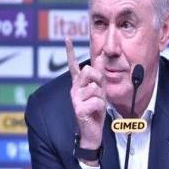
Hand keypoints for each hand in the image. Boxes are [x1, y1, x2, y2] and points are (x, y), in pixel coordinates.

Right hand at [66, 37, 105, 158]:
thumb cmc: (95, 110)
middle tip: (99, 93)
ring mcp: (75, 98)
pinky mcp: (78, 108)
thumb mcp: (100, 90)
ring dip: (101, 97)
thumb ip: (99, 75)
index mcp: (78, 83)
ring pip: (95, 87)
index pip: (73, 65)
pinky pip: (97, 100)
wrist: (92, 131)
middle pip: (89, 71)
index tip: (67, 38)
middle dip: (99, 80)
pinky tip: (95, 113)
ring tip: (96, 105)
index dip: (70, 51)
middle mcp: (74, 89)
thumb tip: (100, 56)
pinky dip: (100, 107)